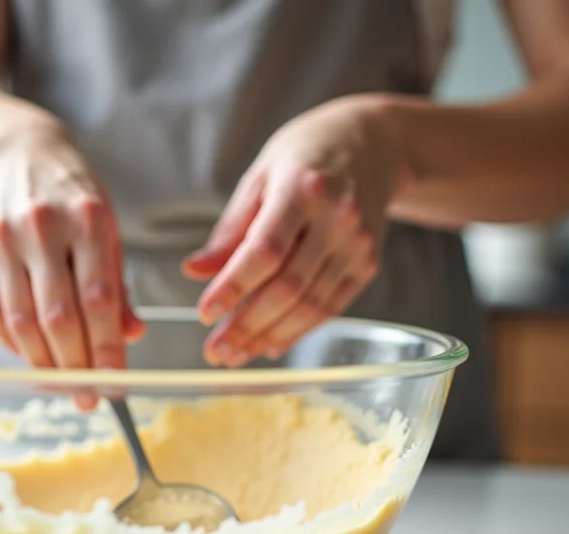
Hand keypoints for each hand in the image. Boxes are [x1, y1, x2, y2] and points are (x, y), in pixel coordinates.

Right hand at [0, 126, 143, 370]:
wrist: (17, 153)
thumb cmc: (73, 197)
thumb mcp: (108, 229)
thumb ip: (117, 284)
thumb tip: (130, 336)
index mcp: (89, 219)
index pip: (99, 300)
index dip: (107, 349)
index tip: (118, 384)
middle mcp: (42, 226)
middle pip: (58, 317)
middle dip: (76, 367)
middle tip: (90, 399)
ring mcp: (3, 237)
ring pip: (22, 321)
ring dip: (44, 364)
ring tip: (64, 386)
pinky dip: (14, 344)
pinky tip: (33, 358)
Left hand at [182, 96, 393, 366]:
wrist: (373, 143)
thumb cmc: (305, 156)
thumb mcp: (259, 177)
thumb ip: (230, 229)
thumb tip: (195, 272)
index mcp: (303, 188)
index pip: (265, 250)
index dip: (234, 287)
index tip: (205, 314)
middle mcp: (337, 218)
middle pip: (289, 286)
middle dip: (247, 325)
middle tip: (215, 351)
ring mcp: (358, 244)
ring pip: (310, 305)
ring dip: (269, 336)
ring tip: (235, 354)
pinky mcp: (368, 263)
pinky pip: (330, 307)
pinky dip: (298, 330)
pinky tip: (270, 344)